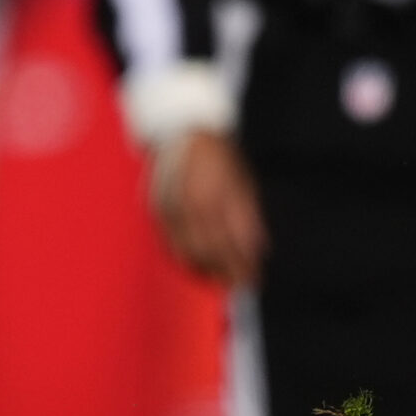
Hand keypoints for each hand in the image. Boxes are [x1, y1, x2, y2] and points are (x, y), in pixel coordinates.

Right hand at [153, 129, 266, 286]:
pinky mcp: (158, 208)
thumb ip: (248, 217)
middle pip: (211, 251)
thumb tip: (257, 250)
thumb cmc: (219, 156)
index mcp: (218, 197)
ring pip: (188, 250)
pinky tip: (194, 263)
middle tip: (238, 286)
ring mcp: (172, 207)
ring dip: (204, 269)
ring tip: (217, 280)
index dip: (243, 266)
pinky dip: (182, 256)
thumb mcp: (243, 182)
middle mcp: (193, 204)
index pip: (233, 244)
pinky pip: (169, 240)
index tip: (253, 280)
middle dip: (225, 272)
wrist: (181, 129)